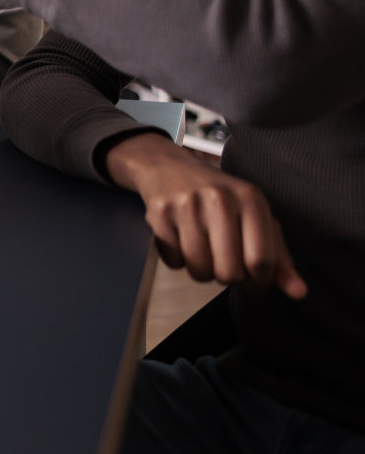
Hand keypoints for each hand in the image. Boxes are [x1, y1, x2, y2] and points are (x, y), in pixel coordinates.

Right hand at [105, 133, 307, 297]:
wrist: (167, 167)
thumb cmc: (217, 197)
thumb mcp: (255, 218)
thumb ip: (279, 257)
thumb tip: (298, 292)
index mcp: (250, 198)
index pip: (262, 261)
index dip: (259, 282)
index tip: (254, 280)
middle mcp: (219, 198)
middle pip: (230, 272)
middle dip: (228, 277)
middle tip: (225, 262)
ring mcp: (186, 205)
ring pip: (200, 270)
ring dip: (202, 271)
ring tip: (204, 252)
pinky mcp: (159, 213)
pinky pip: (174, 262)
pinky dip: (178, 260)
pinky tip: (182, 241)